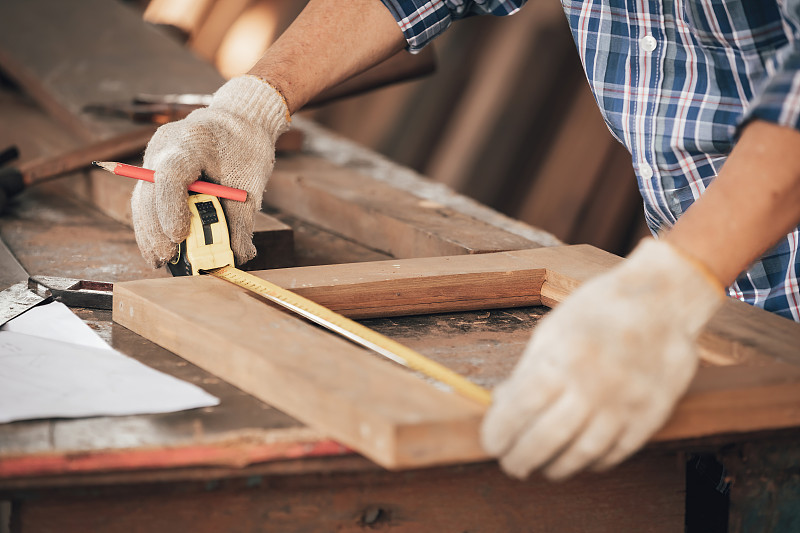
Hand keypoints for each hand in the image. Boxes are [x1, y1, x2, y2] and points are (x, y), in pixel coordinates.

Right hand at [131, 76, 289, 266]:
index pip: (171, 174)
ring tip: (159, 260)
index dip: (170, 209)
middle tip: (166, 258)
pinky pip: (146, 197)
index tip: (178, 237)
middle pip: (149, 189)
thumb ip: (241, 222)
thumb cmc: (247, 151)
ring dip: (148, 232)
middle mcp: (166, 143)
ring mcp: (155, 153)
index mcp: (194, 141)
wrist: (240, 119)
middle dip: (155, 228)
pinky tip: (157, 247)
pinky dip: (151, 223)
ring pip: (141, 196)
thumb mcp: (250, 185)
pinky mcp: (153, 166)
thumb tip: (237, 258)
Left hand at [481, 238, 724, 479]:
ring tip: (540, 466)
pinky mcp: (649, 417)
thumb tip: (503, 406)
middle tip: (510, 464)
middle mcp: (593, 386)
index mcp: (563, 359)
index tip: (491, 443)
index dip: (499, 433)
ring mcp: (624, 405)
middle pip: (545, 440)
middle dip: (520, 459)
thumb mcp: (553, 330)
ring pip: (580, 455)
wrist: (662, 301)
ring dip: (554, 468)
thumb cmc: (599, 311)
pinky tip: (576, 458)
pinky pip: (614, 454)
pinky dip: (590, 463)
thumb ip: (527, 371)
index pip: (519, 409)